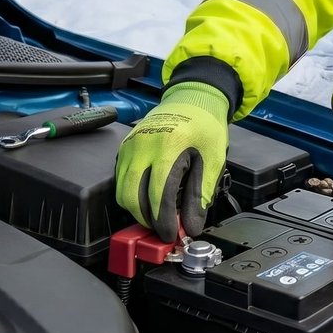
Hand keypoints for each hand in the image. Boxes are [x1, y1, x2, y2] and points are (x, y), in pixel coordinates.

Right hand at [114, 81, 229, 240]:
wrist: (192, 98)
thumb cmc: (204, 126)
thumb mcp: (212, 159)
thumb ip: (201, 194)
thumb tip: (192, 225)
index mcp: (168, 147)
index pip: (159, 195)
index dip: (164, 221)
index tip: (171, 235)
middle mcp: (143, 146)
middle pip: (132, 197)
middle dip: (146, 220)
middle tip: (161, 229)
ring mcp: (130, 145)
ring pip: (122, 190)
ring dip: (136, 209)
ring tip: (156, 217)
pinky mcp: (124, 146)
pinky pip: (120, 179)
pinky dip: (131, 194)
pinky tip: (148, 198)